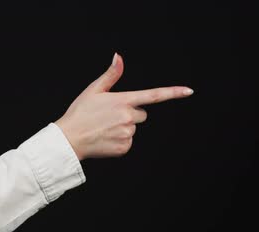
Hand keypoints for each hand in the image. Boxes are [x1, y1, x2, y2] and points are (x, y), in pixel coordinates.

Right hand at [55, 53, 193, 160]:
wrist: (69, 139)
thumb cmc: (79, 113)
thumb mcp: (94, 90)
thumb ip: (111, 74)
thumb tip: (118, 57)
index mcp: (123, 100)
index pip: (154, 95)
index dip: (173, 92)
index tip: (189, 91)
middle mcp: (128, 117)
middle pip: (141, 114)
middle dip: (129, 113)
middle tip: (109, 116)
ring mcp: (128, 133)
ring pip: (133, 128)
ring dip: (123, 127)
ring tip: (104, 128)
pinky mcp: (124, 147)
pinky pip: (128, 142)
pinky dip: (119, 140)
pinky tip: (105, 138)